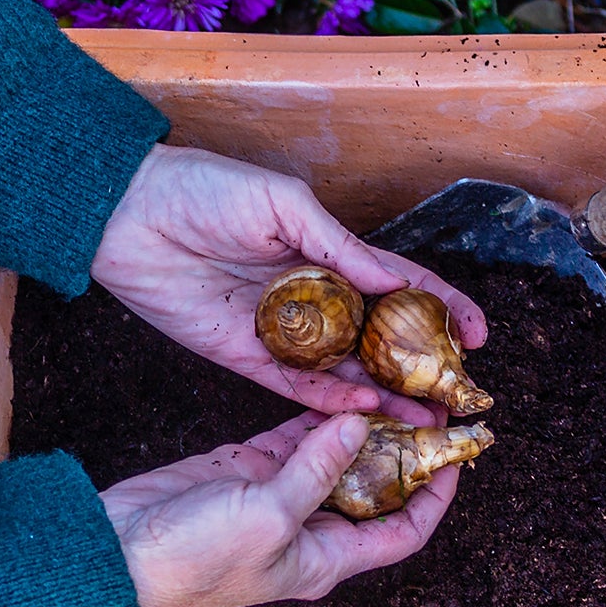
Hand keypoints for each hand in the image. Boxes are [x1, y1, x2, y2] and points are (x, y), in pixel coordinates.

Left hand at [90, 144, 487, 417]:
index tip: (479, 334)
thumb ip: (339, 245)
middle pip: (377, 339)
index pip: (396, 285)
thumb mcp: (282, 203)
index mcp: (325, 252)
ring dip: (383, 396)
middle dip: (419, 367)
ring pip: (343, 372)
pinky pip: (294, 385)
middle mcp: (310, 297)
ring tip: (425, 417)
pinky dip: (329, 401)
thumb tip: (398, 281)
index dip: (440, 308)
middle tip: (459, 393)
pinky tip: (365, 412)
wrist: (127, 213)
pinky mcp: (242, 356)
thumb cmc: (204, 189)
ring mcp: (279, 331)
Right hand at [101, 411, 457, 606]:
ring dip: (360, 427)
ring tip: (391, 386)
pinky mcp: (246, 471)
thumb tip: (360, 425)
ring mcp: (276, 498)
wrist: (124, 552)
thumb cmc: (197, 557)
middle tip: (425, 404)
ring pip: (333, 458)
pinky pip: (292, 440)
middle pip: (373, 489)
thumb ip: (318, 468)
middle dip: (400, 450)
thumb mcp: (270, 515)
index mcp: (326, 557)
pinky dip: (312, 415)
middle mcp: (309, 530)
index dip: (435, 495)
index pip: (403, 530)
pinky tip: (335, 386)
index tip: (455, 454)